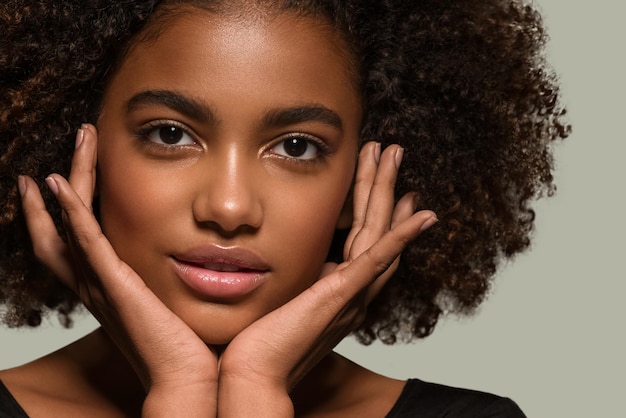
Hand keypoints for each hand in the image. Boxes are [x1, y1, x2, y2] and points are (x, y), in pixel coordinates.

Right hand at [18, 125, 217, 416]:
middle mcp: (96, 285)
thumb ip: (172, 276)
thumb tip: (197, 254)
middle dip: (66, 181)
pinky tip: (59, 183)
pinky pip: (85, 243)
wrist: (188, 377)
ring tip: (81, 140)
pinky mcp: (115, 286)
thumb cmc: (187, 344)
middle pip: (61, 226)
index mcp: (109, 287)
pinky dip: (68, 212)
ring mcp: (101, 285)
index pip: (73, 241)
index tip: (60, 175)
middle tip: (80, 139)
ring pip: (68, 225)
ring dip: (71, 179)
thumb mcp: (171, 300)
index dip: (60, 209)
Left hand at [217, 142, 436, 416]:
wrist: (252, 372)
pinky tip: (421, 212)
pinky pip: (378, 258)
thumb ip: (292, 279)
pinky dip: (402, 235)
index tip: (388, 186)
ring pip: (378, 232)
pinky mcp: (343, 295)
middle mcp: (352, 292)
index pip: (365, 243)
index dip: (378, 211)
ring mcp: (351, 293)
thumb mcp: (279, 298)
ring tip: (393, 153)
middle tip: (390, 151)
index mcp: (338, 292)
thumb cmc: (258, 342)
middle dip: (382, 186)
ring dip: (387, 191)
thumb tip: (282, 259)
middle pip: (376, 229)